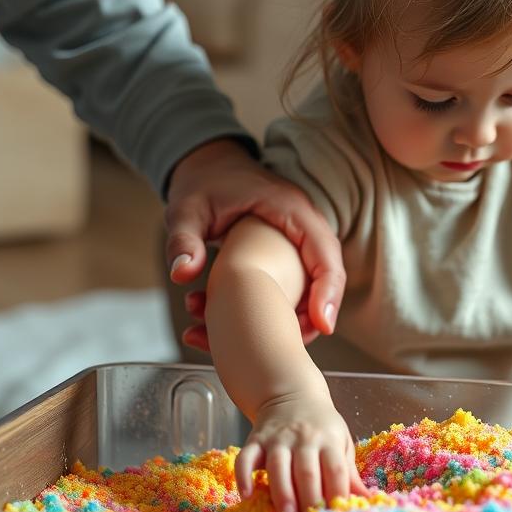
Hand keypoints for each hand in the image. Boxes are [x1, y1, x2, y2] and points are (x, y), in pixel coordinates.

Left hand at [164, 139, 345, 346]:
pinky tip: (257, 327)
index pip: (324, 251)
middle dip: (317, 311)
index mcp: (289, 208)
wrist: (207, 168)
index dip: (327, 289)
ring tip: (275, 341)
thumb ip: (183, 239)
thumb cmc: (201, 184)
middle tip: (300, 343)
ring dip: (298, 313)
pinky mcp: (289, 251)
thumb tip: (183, 275)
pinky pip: (298, 282)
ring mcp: (299, 238)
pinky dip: (283, 307)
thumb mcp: (186, 209)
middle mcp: (303, 223)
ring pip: (315, 282)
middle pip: (328, 272)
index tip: (321, 324)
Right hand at [235, 388, 367, 511]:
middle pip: (307, 471)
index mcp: (329, 440)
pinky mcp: (256, 440)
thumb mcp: (341, 441)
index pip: (335, 468)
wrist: (292, 394)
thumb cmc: (322, 425)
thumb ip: (348, 471)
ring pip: (279, 466)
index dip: (336, 491)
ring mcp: (278, 438)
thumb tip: (366, 498)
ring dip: (282, 492)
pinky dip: (244, 476)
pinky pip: (246, 458)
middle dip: (309, 498)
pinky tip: (246, 494)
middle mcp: (304, 438)